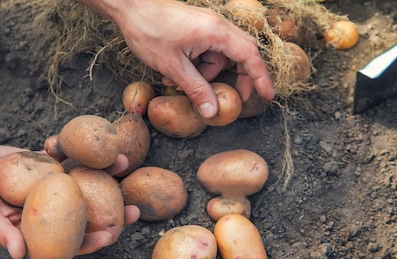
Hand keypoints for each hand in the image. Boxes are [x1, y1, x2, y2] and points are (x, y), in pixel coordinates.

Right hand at [0, 145, 138, 258]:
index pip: (73, 240)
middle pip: (88, 211)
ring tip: (122, 159)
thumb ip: (3, 234)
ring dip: (104, 171)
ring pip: (85, 179)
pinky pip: (68, 154)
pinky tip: (92, 139)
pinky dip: (77, 147)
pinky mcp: (48, 162)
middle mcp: (53, 207)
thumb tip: (21, 254)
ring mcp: (53, 184)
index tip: (112, 234)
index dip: (93, 240)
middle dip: (113, 210)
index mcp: (43, 228)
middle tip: (134, 207)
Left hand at [112, 0, 274, 117]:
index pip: (249, 55)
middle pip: (239, 55)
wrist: (129, 7)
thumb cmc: (149, 30)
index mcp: (216, 31)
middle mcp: (216, 25)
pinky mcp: (195, 28)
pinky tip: (171, 72)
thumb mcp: (173, 66)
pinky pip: (204, 51)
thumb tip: (212, 111)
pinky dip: (193, 65)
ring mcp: (206, 25)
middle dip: (234, 78)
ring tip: (174, 82)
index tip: (267, 95)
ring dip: (202, 74)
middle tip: (231, 98)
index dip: (260, 77)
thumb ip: (195, 89)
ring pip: (217, 56)